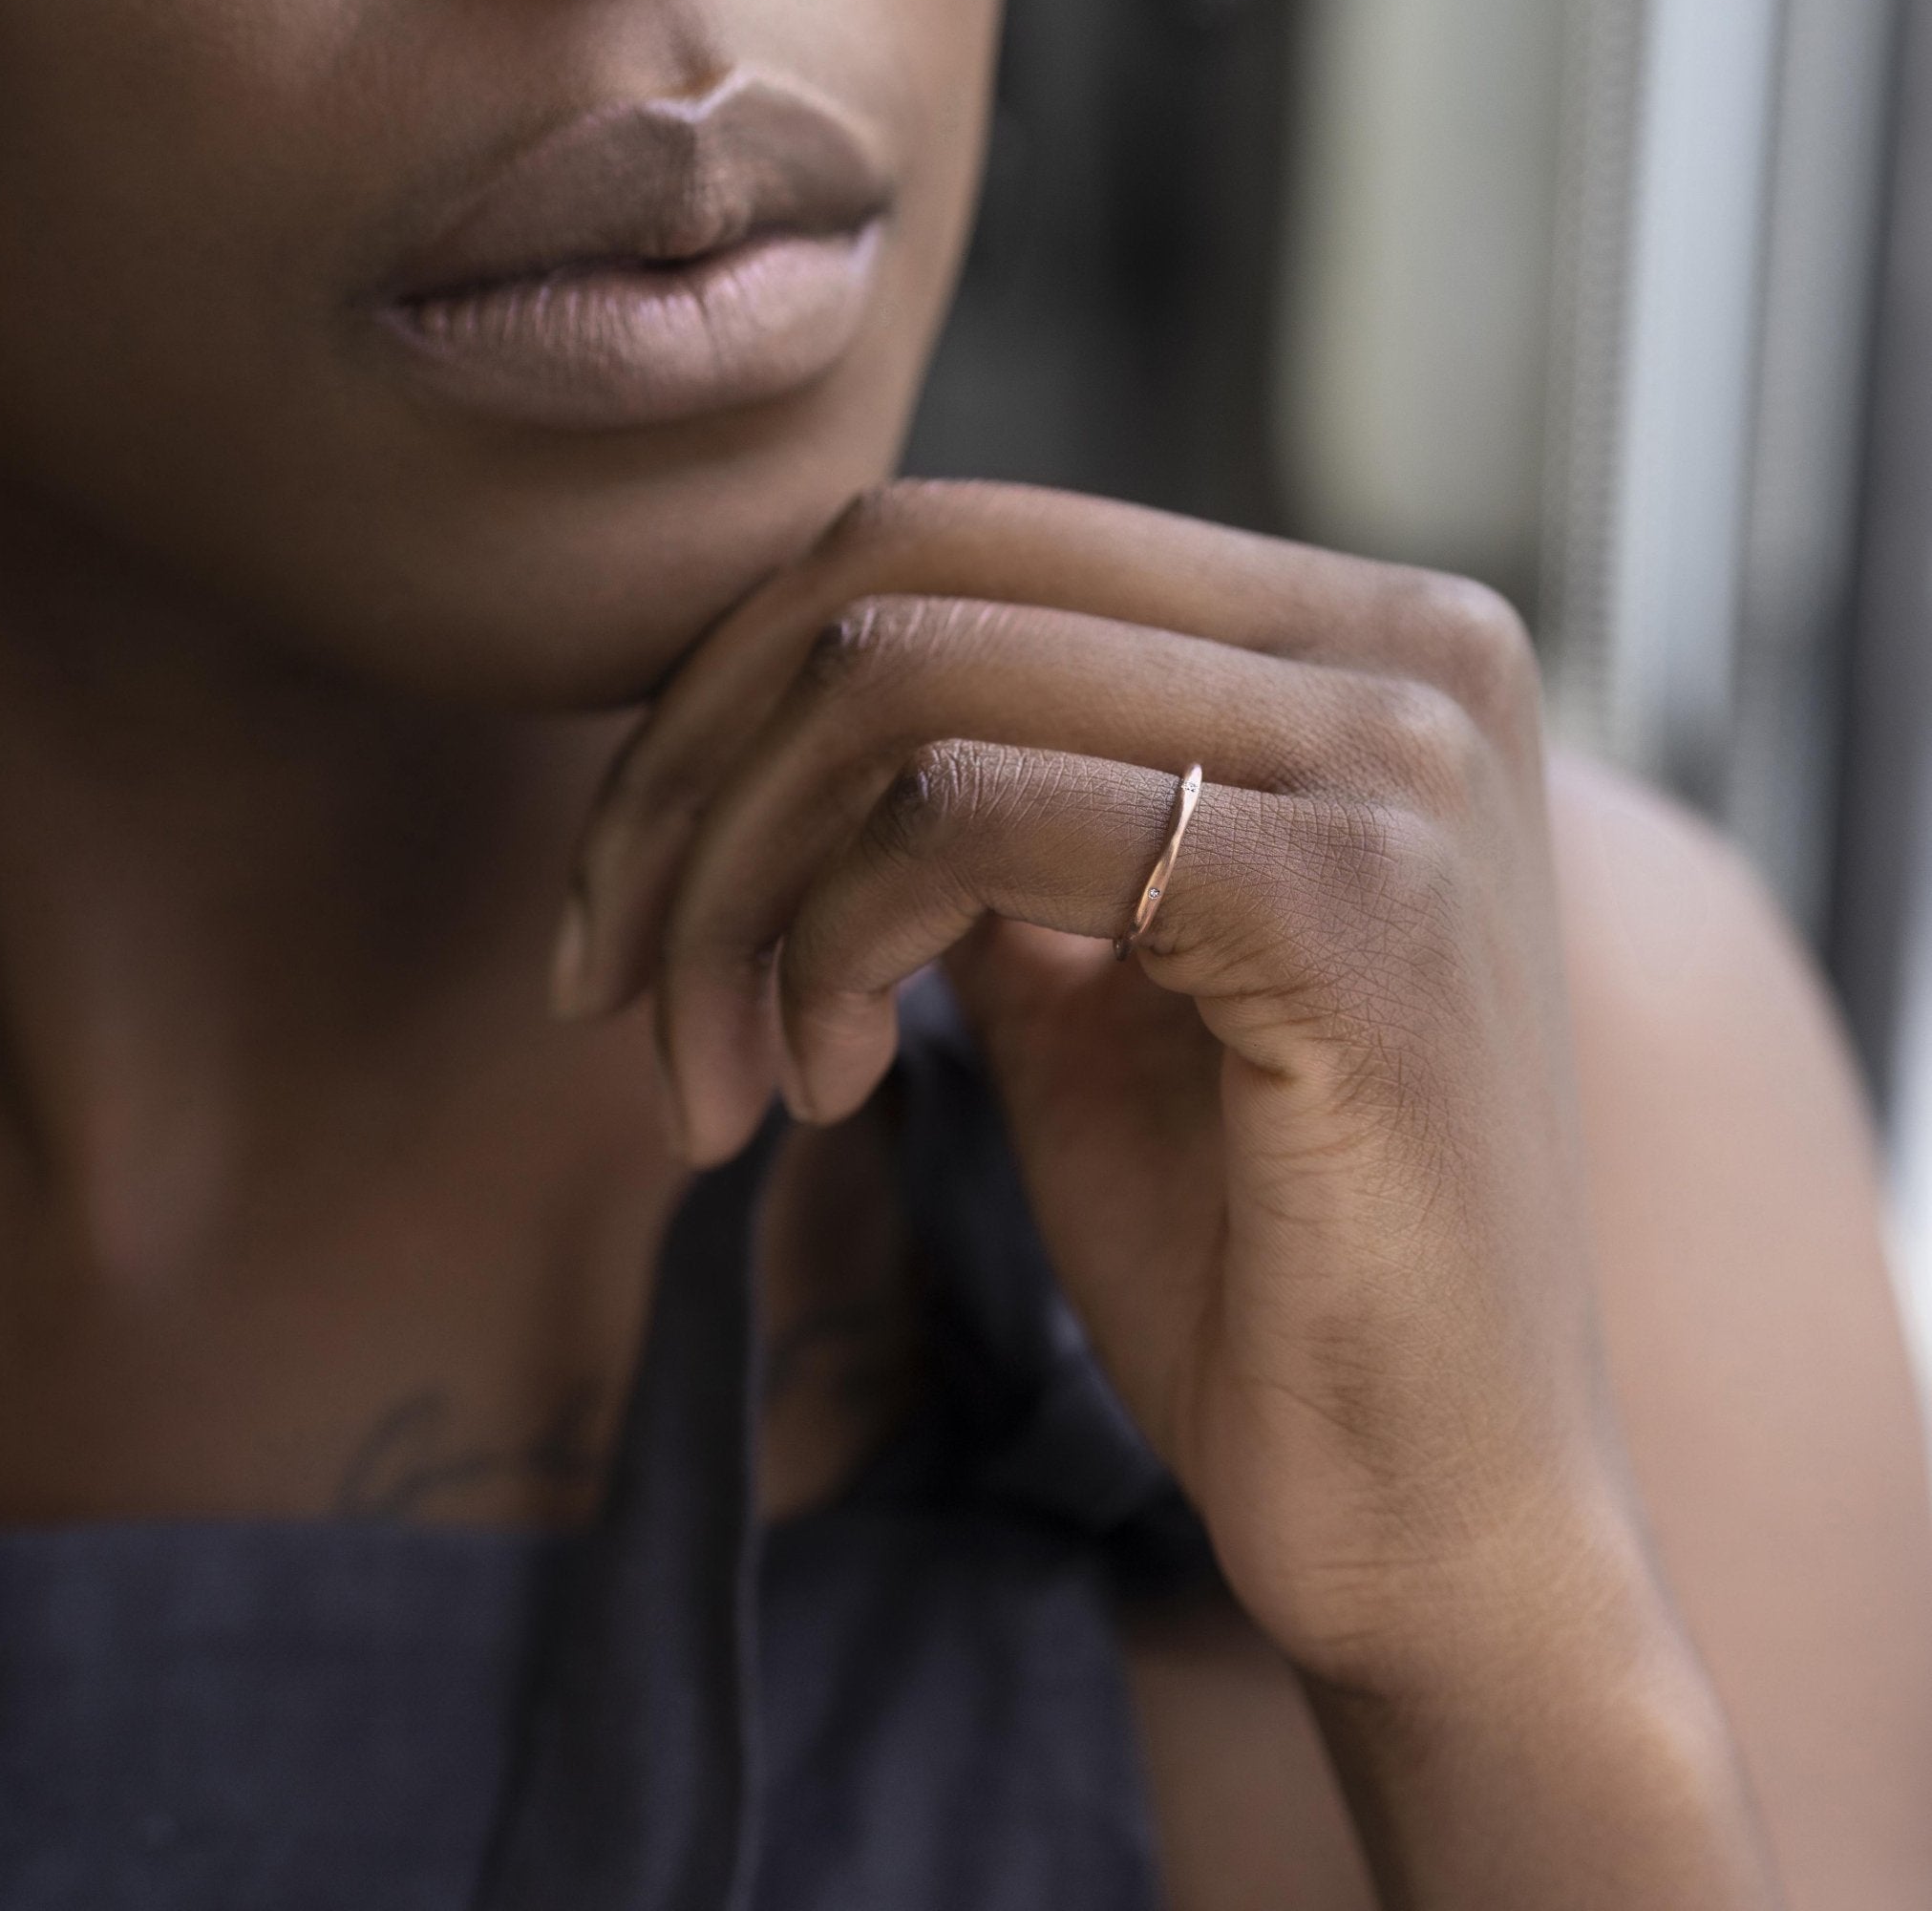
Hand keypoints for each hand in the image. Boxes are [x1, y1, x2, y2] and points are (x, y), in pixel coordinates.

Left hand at [554, 480, 1654, 1693]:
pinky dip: (828, 945)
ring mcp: (1397, 755)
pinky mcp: (1356, 898)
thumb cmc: (1251, 1251)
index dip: (728, 695)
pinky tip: (832, 1093)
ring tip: (733, 1076)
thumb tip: (772, 710)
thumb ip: (981, 807)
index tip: (632, 891)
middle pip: (901, 579)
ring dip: (732, 890)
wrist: (1439, 1506)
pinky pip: (962, 821)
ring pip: (900, 688)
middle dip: (686, 782)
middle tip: (611, 984)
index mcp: (1353, 638)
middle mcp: (1404, 643)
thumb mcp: (1085, 973)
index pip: (953, 543)